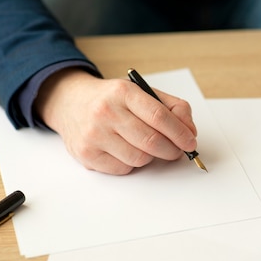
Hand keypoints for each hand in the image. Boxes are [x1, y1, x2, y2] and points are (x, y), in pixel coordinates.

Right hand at [34, 68, 197, 174]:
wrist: (70, 103)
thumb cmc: (112, 100)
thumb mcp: (141, 92)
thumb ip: (171, 107)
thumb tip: (190, 131)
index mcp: (123, 92)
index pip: (159, 116)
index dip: (180, 133)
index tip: (190, 142)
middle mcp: (106, 112)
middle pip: (151, 141)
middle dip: (172, 150)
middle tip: (177, 151)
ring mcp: (94, 134)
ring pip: (139, 158)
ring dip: (151, 157)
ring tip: (148, 147)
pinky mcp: (87, 154)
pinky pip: (123, 168)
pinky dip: (132, 164)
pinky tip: (127, 150)